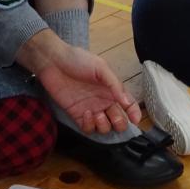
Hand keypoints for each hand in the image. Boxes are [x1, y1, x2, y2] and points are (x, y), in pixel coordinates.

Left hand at [21, 32, 141, 134]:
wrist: (54, 62)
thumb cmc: (78, 60)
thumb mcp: (101, 67)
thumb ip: (115, 85)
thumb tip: (127, 102)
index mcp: (112, 90)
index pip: (128, 105)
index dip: (134, 114)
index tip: (135, 120)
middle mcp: (104, 101)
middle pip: (118, 120)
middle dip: (120, 123)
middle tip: (114, 118)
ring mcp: (91, 109)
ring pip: (104, 128)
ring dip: (104, 125)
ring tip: (98, 114)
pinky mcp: (77, 115)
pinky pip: (88, 128)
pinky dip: (90, 125)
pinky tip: (87, 114)